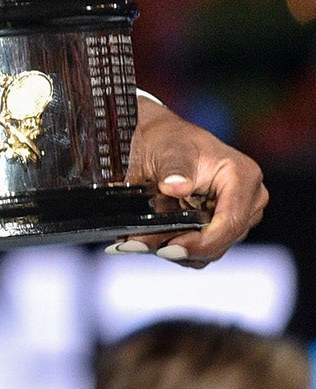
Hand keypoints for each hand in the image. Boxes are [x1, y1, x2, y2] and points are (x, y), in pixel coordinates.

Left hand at [124, 95, 266, 264]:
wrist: (162, 138)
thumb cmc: (167, 139)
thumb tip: (176, 186)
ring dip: (176, 250)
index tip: (168, 248)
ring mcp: (240, 214)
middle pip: (222, 240)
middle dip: (182, 248)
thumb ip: (173, 169)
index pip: (231, 222)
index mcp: (243, 177)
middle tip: (139, 245)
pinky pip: (204, 247)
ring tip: (139, 241)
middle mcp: (249, 199)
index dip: (202, 243)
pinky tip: (151, 239)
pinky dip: (178, 246)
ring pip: (211, 248)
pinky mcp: (225, 225)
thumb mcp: (167, 150)